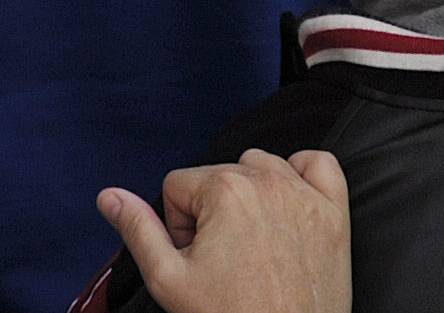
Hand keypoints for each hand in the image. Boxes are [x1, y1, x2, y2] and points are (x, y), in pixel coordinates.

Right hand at [96, 149, 349, 312]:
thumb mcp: (168, 280)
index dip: (179, 225)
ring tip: (252, 244)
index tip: (195, 259)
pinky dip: (302, 176)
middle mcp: (266, 180)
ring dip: (251, 195)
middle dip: (212, 213)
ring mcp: (305, 194)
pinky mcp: (334, 212)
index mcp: (223, 189)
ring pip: (261, 166)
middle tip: (223, 262)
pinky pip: (318, 164)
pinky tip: (289, 209)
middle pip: (217, 175)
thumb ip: (138, 229)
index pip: (178, 186)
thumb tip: (108, 195)